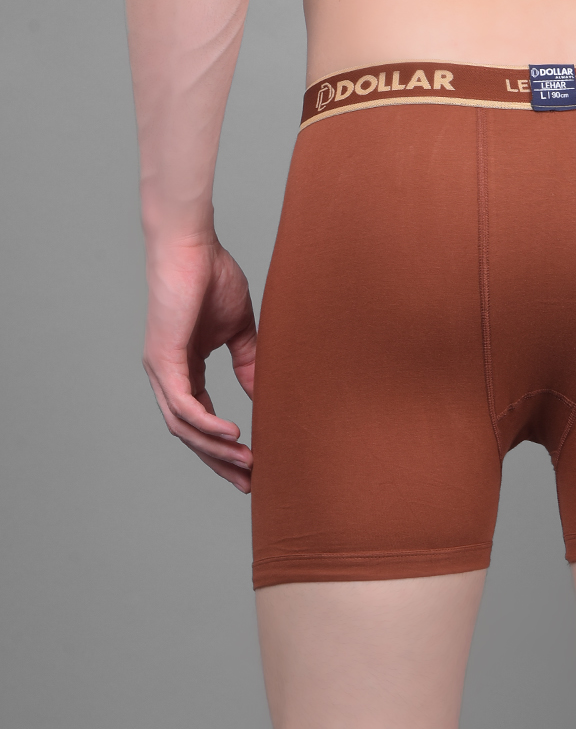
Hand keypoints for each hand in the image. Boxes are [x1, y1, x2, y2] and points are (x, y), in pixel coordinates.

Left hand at [142, 237, 256, 491]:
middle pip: (189, 434)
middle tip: (248, 483)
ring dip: (216, 449)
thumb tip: (261, 392)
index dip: (224, 445)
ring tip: (247, 462)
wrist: (192, 246)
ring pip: (184, 427)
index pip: (200, 419)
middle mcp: (167, 376)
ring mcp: (161, 370)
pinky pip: (182, 405)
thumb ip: (247, 361)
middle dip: (219, 461)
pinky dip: (206, 424)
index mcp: (184, 369)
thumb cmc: (212, 276)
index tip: (253, 464)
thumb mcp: (240, 329)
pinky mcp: (163, 360)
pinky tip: (232, 433)